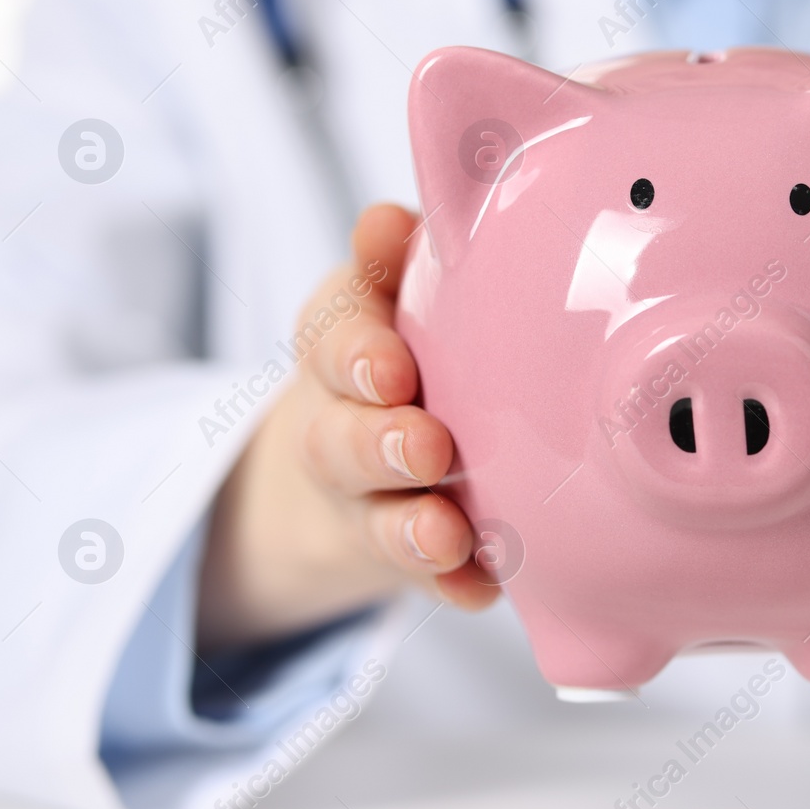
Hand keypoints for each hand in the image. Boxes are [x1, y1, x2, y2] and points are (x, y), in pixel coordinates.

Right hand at [198, 205, 495, 651]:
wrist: (359, 461)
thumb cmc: (408, 349)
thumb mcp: (390, 294)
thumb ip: (394, 260)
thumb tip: (387, 219)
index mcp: (342, 348)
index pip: (329, 338)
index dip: (356, 354)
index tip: (391, 368)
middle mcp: (343, 428)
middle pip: (341, 440)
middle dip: (378, 445)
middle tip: (426, 447)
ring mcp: (374, 501)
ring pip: (378, 517)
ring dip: (411, 526)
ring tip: (445, 531)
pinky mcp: (409, 556)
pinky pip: (428, 581)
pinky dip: (451, 586)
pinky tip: (479, 588)